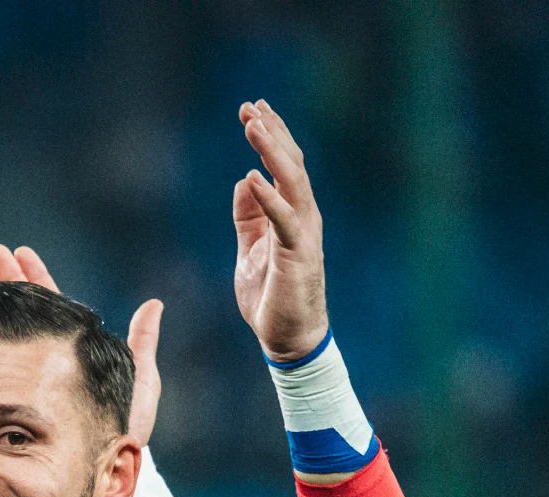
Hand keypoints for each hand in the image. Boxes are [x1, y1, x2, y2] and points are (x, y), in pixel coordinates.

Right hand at [0, 244, 164, 443]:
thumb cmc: (122, 432)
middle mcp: (49, 360)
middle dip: (6, 281)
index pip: (52, 304)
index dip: (35, 276)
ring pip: (6, 334)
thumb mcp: (140, 385)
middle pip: (23, 311)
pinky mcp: (11, 398)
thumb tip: (153, 304)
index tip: (18, 251)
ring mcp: (28, 378)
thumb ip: (143, 346)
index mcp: (75, 349)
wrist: (97, 473)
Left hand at [231, 100, 326, 363]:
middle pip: (291, 165)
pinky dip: (268, 197)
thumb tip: (244, 182)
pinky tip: (251, 177)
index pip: (283, 166)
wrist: (288, 338)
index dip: (270, 137)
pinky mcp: (299, 255)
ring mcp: (304, 234)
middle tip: (251, 106)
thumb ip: (248, 217)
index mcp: (292, 214)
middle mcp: (304, 217)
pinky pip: (283, 220)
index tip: (252, 109)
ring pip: (292, 183)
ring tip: (254, 126)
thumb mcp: (251, 249)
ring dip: (272, 153)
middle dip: (272, 133)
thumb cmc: (271, 296)